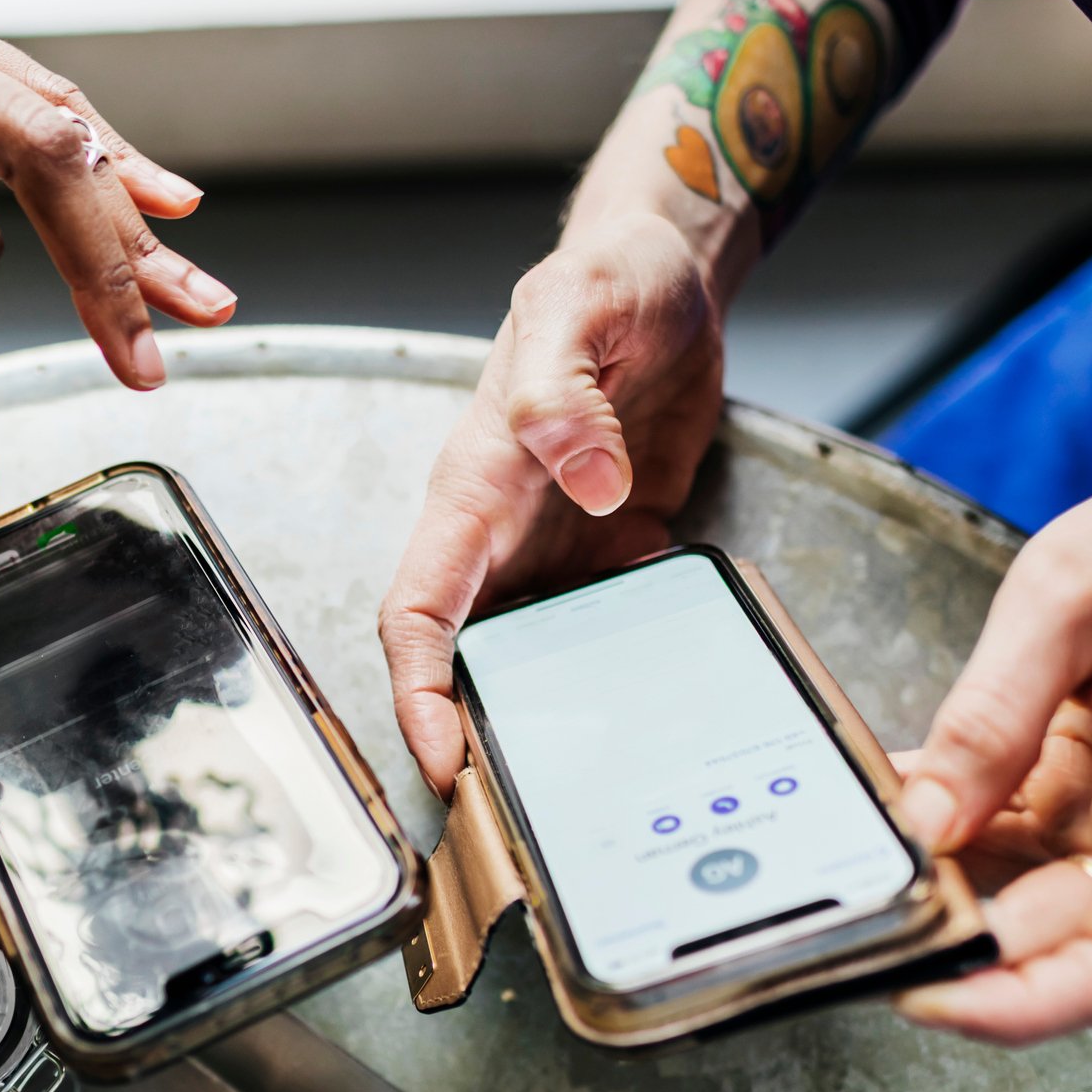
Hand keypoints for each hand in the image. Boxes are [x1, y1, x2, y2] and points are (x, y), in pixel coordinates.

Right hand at [378, 213, 724, 792]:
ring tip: (592, 787)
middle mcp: (506, 532)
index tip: (444, 758)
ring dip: (548, 716)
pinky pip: (610, 625)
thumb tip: (584, 480)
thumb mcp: (581, 308)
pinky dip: (624, 667)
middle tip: (519, 815)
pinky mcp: (618, 547)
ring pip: (533, 653)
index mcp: (473, 488)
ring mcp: (560, 546)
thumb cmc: (612, 278)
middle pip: (463, 653)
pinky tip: (664, 702)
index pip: (416, 608)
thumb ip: (566, 392)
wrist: (674, 276)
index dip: (416, 691)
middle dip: (473, 734)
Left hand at [890, 452, 1091, 1043]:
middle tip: (854, 897)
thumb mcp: (1066, 597)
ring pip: (1031, 906)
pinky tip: (907, 795)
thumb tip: (924, 822)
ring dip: (945, 881)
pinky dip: (962, 836)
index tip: (925, 995)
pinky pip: (1029, 853)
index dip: (1021, 1004)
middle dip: (950, 933)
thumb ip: (991, 714)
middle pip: (1063, 946)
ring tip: (866, 831)